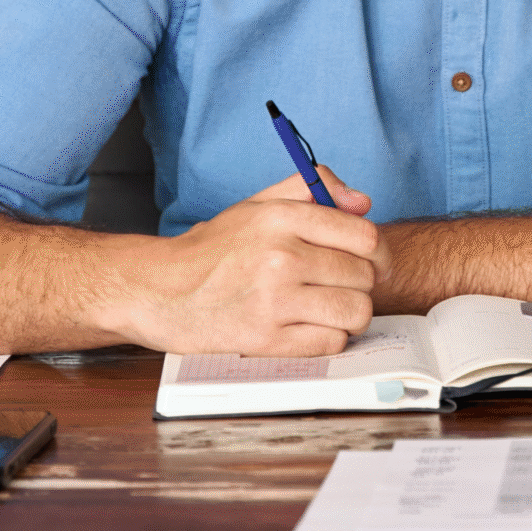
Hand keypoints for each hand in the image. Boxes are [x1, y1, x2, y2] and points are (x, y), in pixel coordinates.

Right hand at [96, 165, 390, 356]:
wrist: (159, 290)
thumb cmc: (214, 249)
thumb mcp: (258, 204)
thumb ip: (313, 188)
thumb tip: (363, 202)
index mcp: (281, 218)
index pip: (364, 237)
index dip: (372, 252)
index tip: (364, 261)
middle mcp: (280, 256)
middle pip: (363, 276)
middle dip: (359, 284)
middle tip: (339, 286)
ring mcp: (273, 300)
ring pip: (355, 312)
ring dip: (350, 314)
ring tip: (329, 309)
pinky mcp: (265, 339)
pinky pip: (331, 342)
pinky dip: (329, 337)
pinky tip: (309, 327)